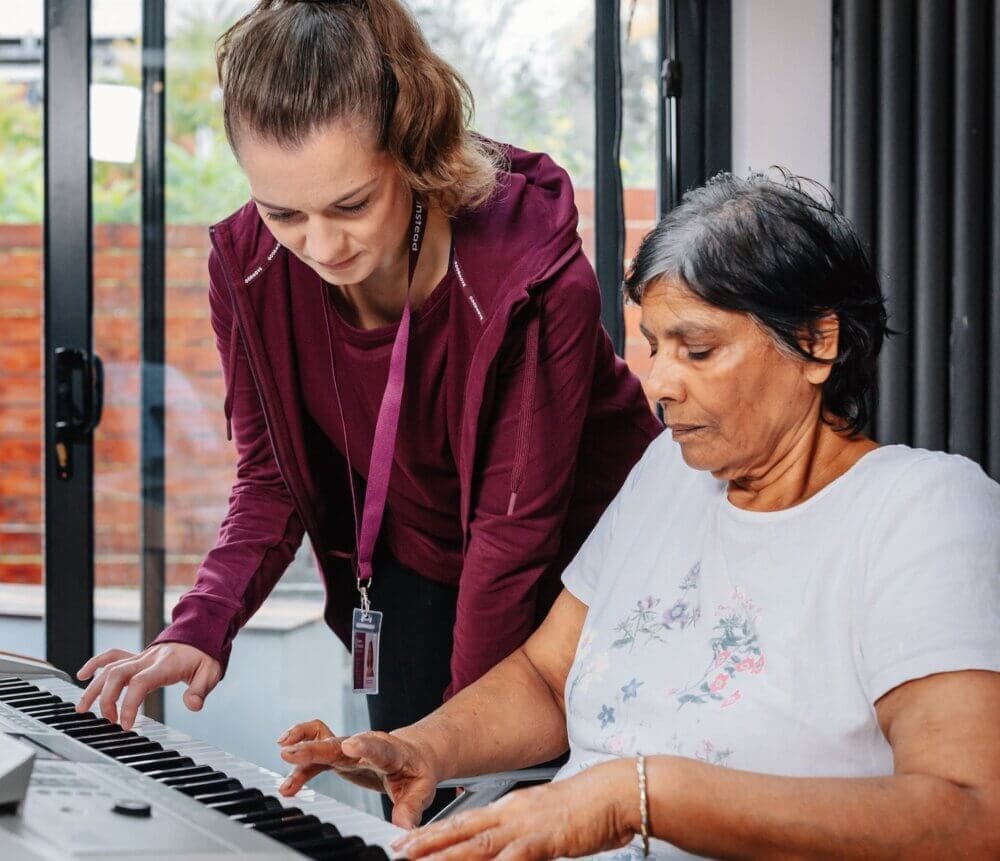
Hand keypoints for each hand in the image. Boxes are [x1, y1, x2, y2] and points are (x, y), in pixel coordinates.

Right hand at [76, 642, 220, 729]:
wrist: (202, 635)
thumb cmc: (205, 656)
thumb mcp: (211, 673)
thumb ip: (200, 690)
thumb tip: (193, 706)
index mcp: (165, 665)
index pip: (139, 683)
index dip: (129, 704)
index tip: (126, 725)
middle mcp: (148, 659)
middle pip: (117, 674)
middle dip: (106, 699)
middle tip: (108, 721)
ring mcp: (141, 657)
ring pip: (110, 668)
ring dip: (94, 688)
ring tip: (83, 709)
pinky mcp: (137, 657)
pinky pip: (112, 656)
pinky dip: (96, 664)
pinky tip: (82, 675)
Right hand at [278, 719, 440, 828]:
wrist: (413, 753)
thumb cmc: (416, 769)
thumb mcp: (421, 789)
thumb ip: (411, 807)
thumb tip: (403, 827)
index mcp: (390, 752)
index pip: (377, 747)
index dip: (363, 746)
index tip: (350, 745)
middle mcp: (366, 745)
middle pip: (339, 743)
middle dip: (315, 747)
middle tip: (293, 752)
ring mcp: (350, 748)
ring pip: (324, 740)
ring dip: (303, 745)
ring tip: (283, 754)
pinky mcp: (339, 754)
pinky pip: (317, 749)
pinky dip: (301, 759)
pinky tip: (286, 775)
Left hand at [391, 759, 637, 859]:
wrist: (617, 792)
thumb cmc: (590, 809)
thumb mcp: (547, 824)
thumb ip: (524, 839)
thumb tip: (507, 852)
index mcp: (512, 808)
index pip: (464, 822)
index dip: (434, 834)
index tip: (407, 842)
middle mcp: (512, 813)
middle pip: (461, 831)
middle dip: (427, 844)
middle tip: (398, 852)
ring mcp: (526, 825)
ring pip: (477, 844)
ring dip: (445, 856)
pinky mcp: (544, 839)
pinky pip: (512, 858)